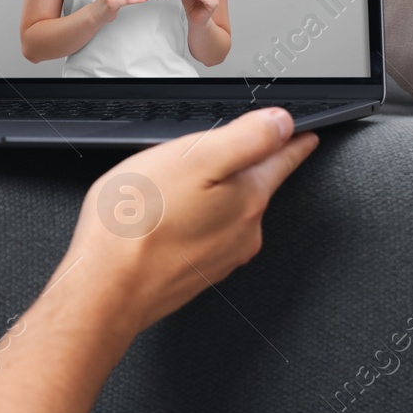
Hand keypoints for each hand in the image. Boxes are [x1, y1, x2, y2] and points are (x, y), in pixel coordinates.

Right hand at [64, 107, 317, 332]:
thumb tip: (282, 123)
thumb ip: (245, 138)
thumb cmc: (138, 224)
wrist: (107, 288)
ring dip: (215, 196)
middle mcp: (243, 231)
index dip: (292, 141)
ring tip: (188, 182)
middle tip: (225, 149)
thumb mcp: (192, 158)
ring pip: (228, 212)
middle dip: (245, 166)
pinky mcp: (197, 272)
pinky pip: (205, 235)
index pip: (282, 161)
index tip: (304, 136)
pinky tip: (170, 217)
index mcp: (247, 197)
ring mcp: (221, 256)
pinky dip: (195, 221)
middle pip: (255, 186)